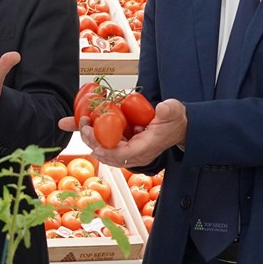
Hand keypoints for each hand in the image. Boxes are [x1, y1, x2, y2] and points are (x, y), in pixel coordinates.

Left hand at [73, 98, 187, 168]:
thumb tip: (162, 108)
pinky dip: (97, 136)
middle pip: (107, 155)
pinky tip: (90, 124)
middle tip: (84, 124)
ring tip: (83, 123)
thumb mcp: (174, 111)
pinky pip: (107, 144)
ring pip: (105, 151)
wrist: (179, 126)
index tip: (92, 136)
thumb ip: (169, 110)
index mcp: (145, 149)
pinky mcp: (126, 145)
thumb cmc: (175, 121)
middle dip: (92, 141)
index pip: (121, 155)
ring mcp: (130, 151)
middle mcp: (135, 154)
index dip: (104, 149)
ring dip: (92, 139)